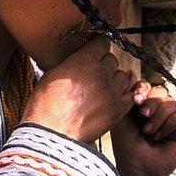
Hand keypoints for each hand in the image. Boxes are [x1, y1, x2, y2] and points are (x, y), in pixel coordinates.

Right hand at [21, 37, 135, 142]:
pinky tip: (111, 100)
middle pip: (113, 60)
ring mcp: (112, 91)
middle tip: (96, 74)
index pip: (102, 43)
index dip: (98, 47)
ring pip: (123, 77)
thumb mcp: (52, 73)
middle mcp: (102, 73)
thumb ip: (72, 62)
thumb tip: (79, 60)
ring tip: (103, 88)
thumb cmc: (46, 105)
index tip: (96, 52)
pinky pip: (129, 96)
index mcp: (85, 60)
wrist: (52, 132)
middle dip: (105, 65)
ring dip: (115, 80)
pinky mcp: (118, 109)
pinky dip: (122, 96)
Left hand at [111, 81, 175, 175]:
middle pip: (160, 90)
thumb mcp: (121, 118)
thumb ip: (125, 96)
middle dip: (151, 102)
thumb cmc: (126, 146)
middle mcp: (157, 110)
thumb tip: (130, 71)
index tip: (135, 100)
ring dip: (158, 117)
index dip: (142, 89)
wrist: (137, 168)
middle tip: (142, 116)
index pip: (147, 86)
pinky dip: (168, 125)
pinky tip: (158, 137)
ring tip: (148, 132)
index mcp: (141, 105)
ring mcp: (170, 119)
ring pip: (170, 102)